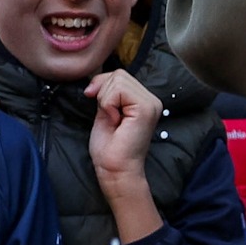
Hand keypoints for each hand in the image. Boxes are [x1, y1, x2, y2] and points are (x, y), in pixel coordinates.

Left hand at [86, 70, 161, 192]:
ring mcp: (152, 103)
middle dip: (103, 92)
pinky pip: (119, 90)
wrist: (116, 170)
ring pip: (118, 79)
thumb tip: (95, 81)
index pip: (119, 75)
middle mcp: (152, 99)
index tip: (93, 101)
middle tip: (108, 117)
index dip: (101, 85)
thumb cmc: (109, 149)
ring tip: (113, 120)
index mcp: (143, 100)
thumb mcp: (104, 112)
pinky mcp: (147, 108)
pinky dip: (108, 104)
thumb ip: (106, 94)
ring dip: (106, 99)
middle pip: (119, 74)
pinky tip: (115, 120)